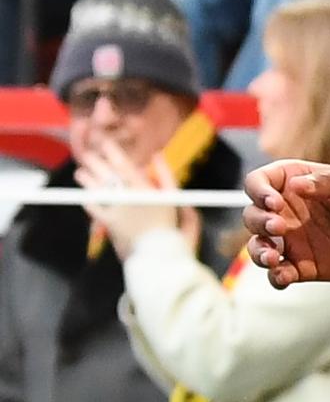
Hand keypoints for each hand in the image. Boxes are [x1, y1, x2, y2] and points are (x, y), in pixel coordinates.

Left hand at [73, 140, 197, 257]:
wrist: (161, 258)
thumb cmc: (175, 230)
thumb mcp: (177, 199)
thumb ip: (167, 175)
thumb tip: (157, 155)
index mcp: (146, 190)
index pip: (125, 166)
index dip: (112, 152)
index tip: (105, 143)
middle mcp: (128, 198)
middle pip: (107, 175)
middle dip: (95, 163)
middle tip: (87, 154)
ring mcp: (117, 212)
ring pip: (97, 190)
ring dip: (87, 180)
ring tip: (80, 172)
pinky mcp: (110, 225)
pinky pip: (95, 210)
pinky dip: (89, 201)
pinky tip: (85, 196)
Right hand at [244, 159, 329, 286]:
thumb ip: (329, 182)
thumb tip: (296, 186)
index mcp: (294, 182)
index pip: (259, 181)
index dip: (258, 191)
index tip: (274, 202)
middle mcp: (286, 211)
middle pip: (252, 215)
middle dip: (259, 222)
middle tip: (279, 227)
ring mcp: (291, 240)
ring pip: (258, 247)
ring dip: (258, 253)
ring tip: (273, 258)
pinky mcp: (301, 265)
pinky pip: (279, 273)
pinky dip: (276, 277)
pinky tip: (284, 276)